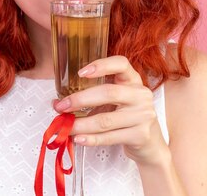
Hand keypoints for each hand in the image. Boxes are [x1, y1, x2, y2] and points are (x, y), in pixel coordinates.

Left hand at [53, 55, 168, 165]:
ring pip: (105, 120)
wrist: (150, 143)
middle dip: (80, 99)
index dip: (101, 65)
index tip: (80, 73)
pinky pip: (110, 137)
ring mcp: (143, 116)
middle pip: (109, 93)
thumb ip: (90, 98)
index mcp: (133, 80)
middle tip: (61, 106)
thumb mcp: (114, 102)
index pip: (121, 64)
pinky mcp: (140, 135)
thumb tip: (56, 103)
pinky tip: (78, 139)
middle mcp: (141, 95)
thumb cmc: (126, 117)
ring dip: (81, 124)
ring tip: (65, 127)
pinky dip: (91, 139)